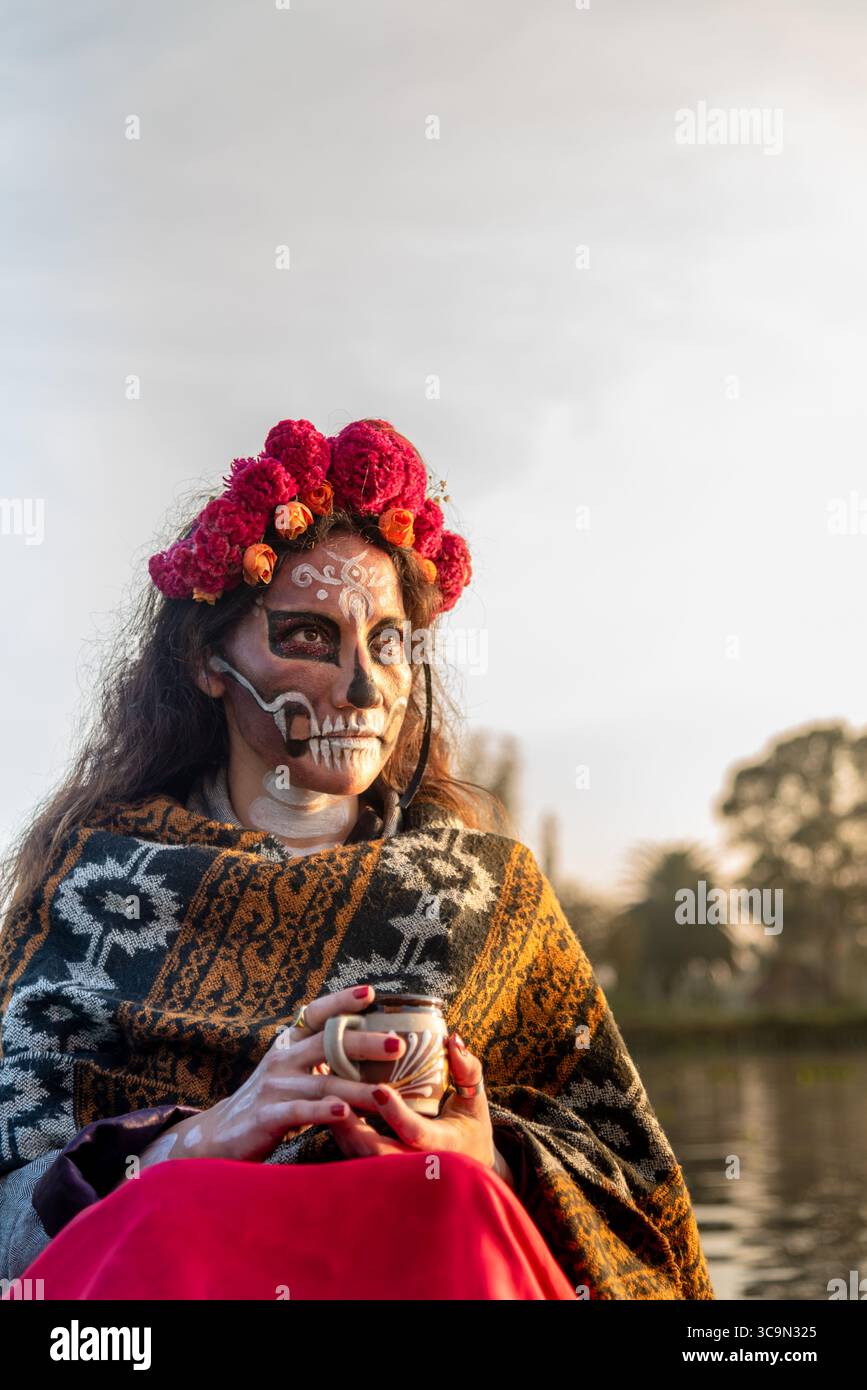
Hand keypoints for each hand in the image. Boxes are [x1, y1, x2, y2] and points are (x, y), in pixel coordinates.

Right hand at [137, 984, 407, 1169]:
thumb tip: (367, 1042)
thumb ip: (319, 1057)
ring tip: (386, 1091)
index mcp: (289, 1044)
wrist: (218, 1136)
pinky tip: (344, 1112)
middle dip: (364, 1043)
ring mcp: (273, 1087)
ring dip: (357, 1088)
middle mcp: (281, 1059)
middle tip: (398, 1044)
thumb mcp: (289, 1071)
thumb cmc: (267, 1101)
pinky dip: (322, 1111)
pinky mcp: (266, 1117)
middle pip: (327, 1045)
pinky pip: (299, 1111)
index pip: (315, 1014)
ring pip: (322, 1083)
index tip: (371, 992)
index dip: (341, 1001)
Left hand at [326, 1032, 514, 1187]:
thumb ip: (467, 1070)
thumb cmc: (471, 1129)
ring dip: (341, 1131)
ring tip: (324, 1097)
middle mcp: (416, 1166)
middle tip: (333, 1095)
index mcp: (442, 1145)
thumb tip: (453, 1039)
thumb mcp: (475, 1100)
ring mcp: (396, 1174)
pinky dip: (341, 1135)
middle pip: (377, 1155)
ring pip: (360, 1159)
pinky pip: (355, 1158)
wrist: (467, 1171)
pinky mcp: (380, 1175)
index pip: (415, 1133)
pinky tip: (328, 1109)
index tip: (378, 1090)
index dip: (396, 1114)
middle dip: (352, 1128)